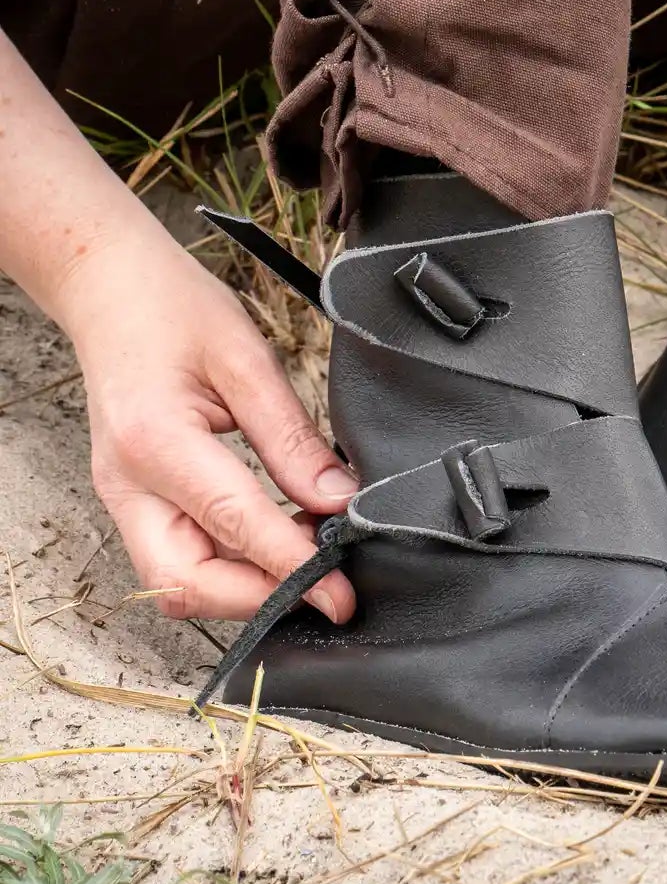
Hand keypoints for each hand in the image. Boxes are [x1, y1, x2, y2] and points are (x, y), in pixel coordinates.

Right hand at [62, 226, 356, 624]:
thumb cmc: (173, 309)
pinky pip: (176, 556)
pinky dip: (227, 564)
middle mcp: (126, 483)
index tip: (339, 593)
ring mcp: (122, 497)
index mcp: (155, 440)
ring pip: (176, 581)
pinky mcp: (131, 500)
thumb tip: (337, 498)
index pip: (232, 524)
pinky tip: (273, 538)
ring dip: (242, 585)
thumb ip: (291, 436)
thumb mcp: (246, 359)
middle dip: (256, 596)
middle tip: (324, 583)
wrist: (110, 287)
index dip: (291, 566)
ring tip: (305, 553)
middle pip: (184, 584)